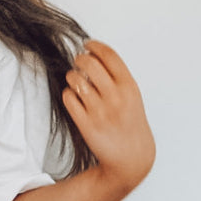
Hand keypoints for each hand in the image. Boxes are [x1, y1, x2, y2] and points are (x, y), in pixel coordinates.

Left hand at [63, 40, 154, 193]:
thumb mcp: (132, 96)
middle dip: (80, 58)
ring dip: (72, 76)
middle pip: (89, 63)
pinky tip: (74, 97)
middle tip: (78, 61)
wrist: (132, 156)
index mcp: (129, 87)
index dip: (95, 46)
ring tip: (76, 81)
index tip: (87, 44)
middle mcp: (115, 97)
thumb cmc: (130, 122)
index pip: (109, 56)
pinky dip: (68, 94)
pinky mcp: (85, 124)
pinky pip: (68, 98)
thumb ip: (117, 77)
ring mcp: (99, 111)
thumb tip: (93, 55)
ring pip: (75, 80)